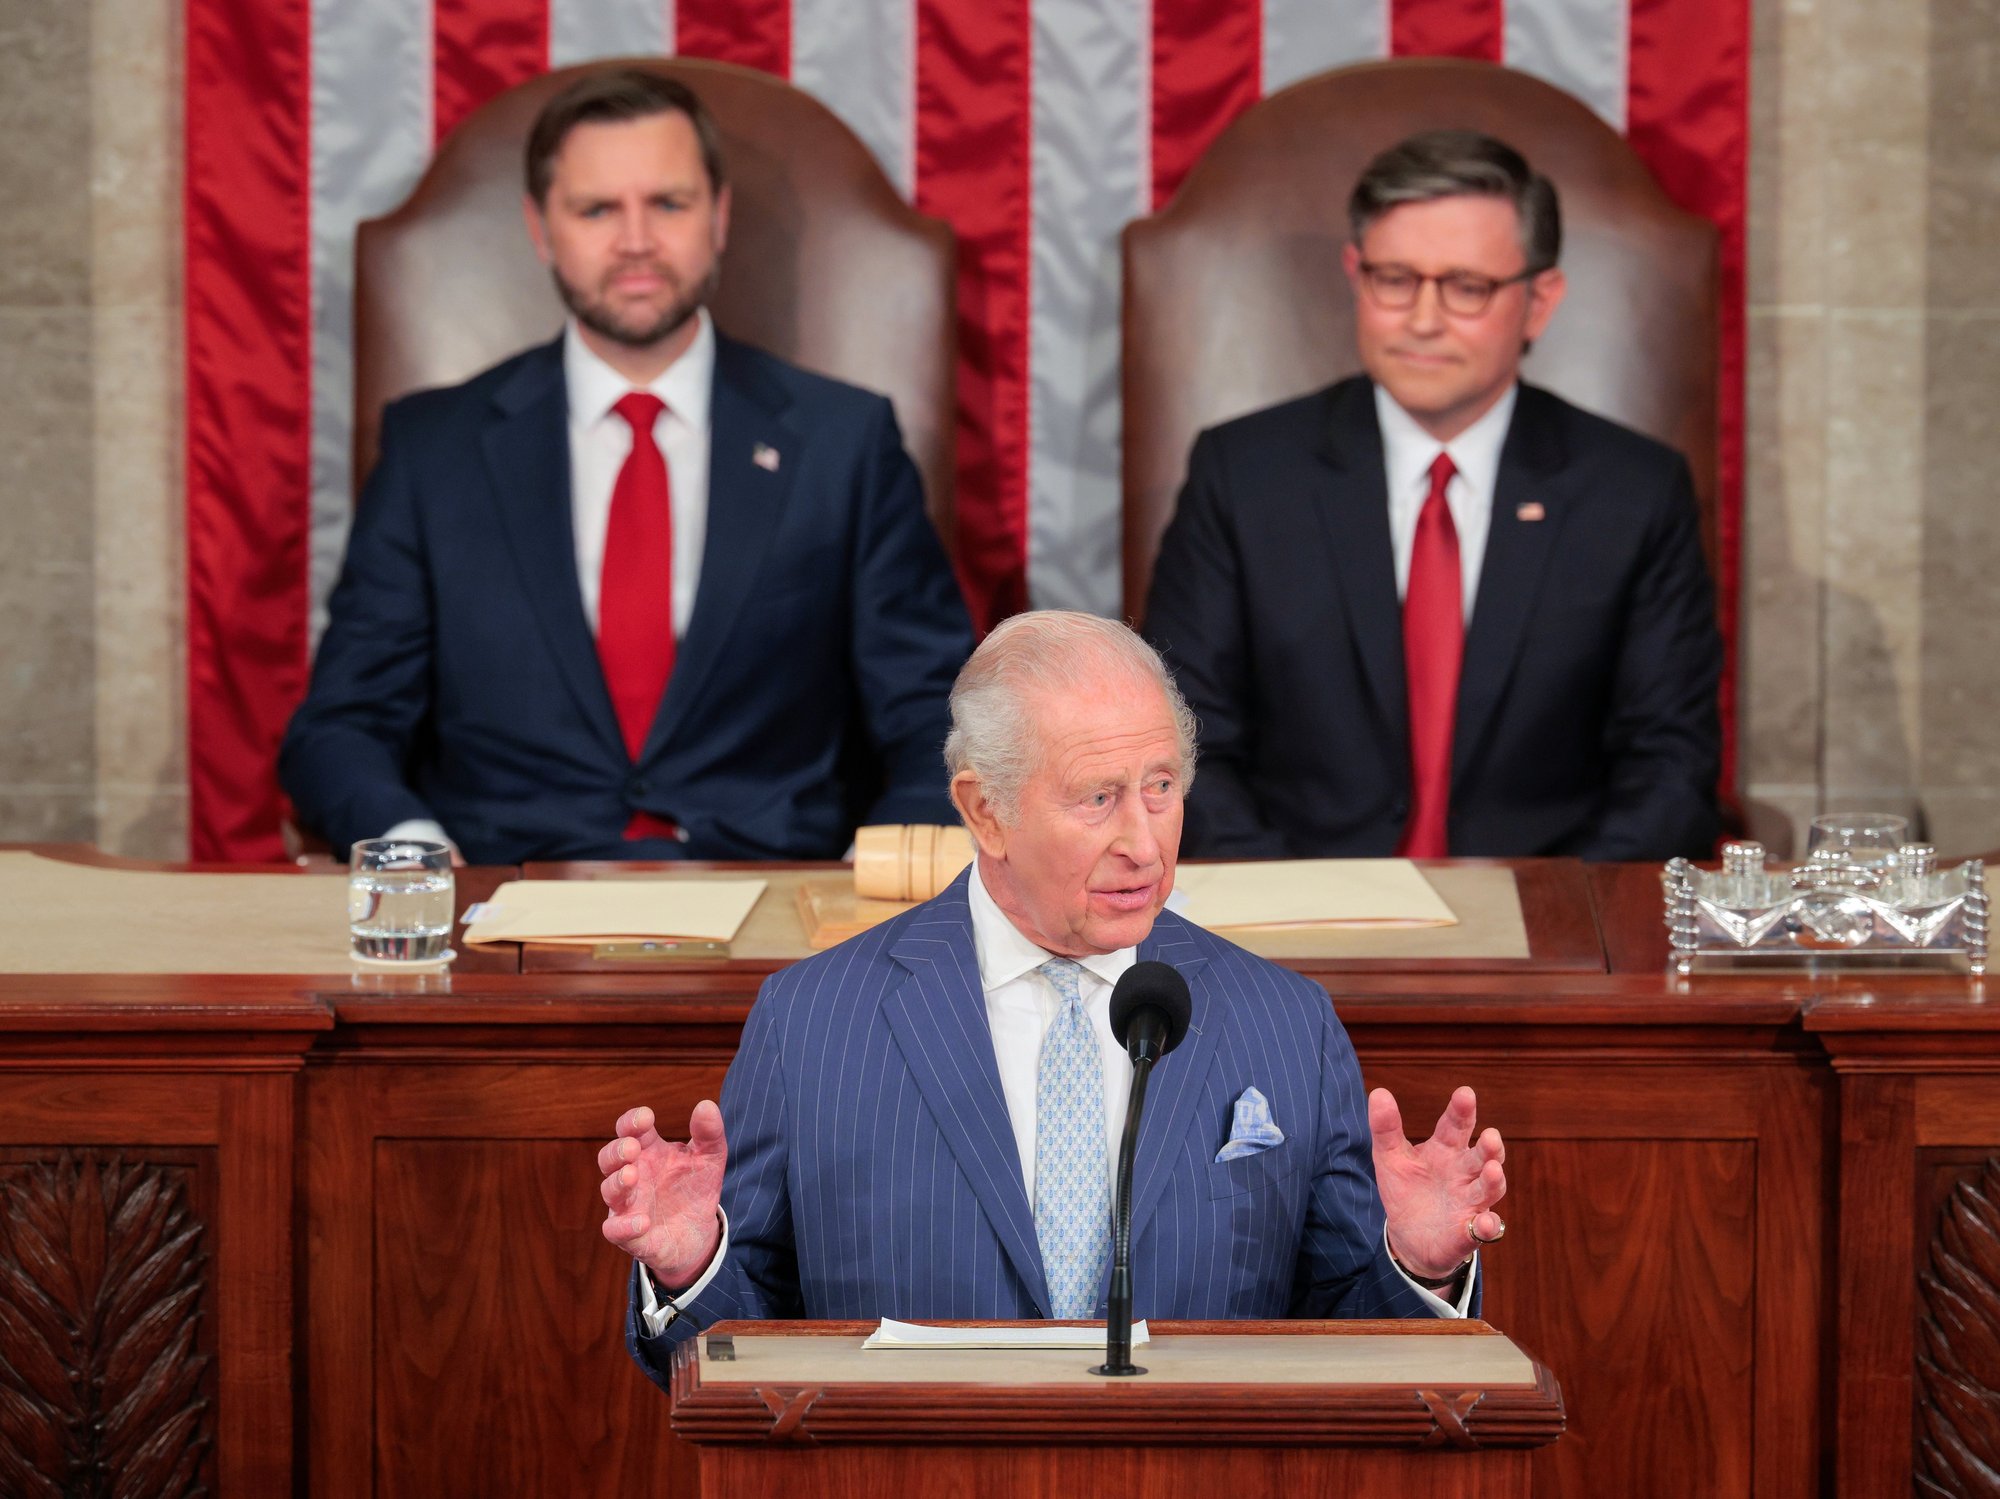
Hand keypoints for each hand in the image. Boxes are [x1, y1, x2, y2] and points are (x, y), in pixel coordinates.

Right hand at [598, 1102, 726, 1285]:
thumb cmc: (695, 1187)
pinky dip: (624, 1226)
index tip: (647, 1118)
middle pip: (609, 1158)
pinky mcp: (629, 1234)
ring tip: (632, 1176)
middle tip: (632, 1148)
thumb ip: (709, 1133)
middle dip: (616, 1151)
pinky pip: (615, 1230)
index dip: (632, 1121)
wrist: (698, 1232)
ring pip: (609, 1191)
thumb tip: (706, 1105)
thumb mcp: (711, 1158)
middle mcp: (632, 1175)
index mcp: (648, 1150)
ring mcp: (627, 1204)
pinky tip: (643, 1222)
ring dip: (617, 1182)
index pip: (630, 1130)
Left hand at [1369, 1085, 1506, 1279]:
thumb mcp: (1390, 1158)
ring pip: (1489, 1189)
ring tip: (1493, 1170)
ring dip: (1494, 1180)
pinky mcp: (1468, 1232)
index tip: (1465, 1094)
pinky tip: (1484, 1222)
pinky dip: (1487, 1226)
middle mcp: (1464, 1173)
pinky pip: (1483, 1229)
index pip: (1455, 1126)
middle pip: (1482, 1156)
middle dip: (1489, 1146)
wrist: (1408, 1238)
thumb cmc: (1406, 1190)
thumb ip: (1386, 1128)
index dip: (1461, 1111)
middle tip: (1490, 1136)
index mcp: (1445, 1150)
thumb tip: (1378, 1092)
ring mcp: (1470, 1202)